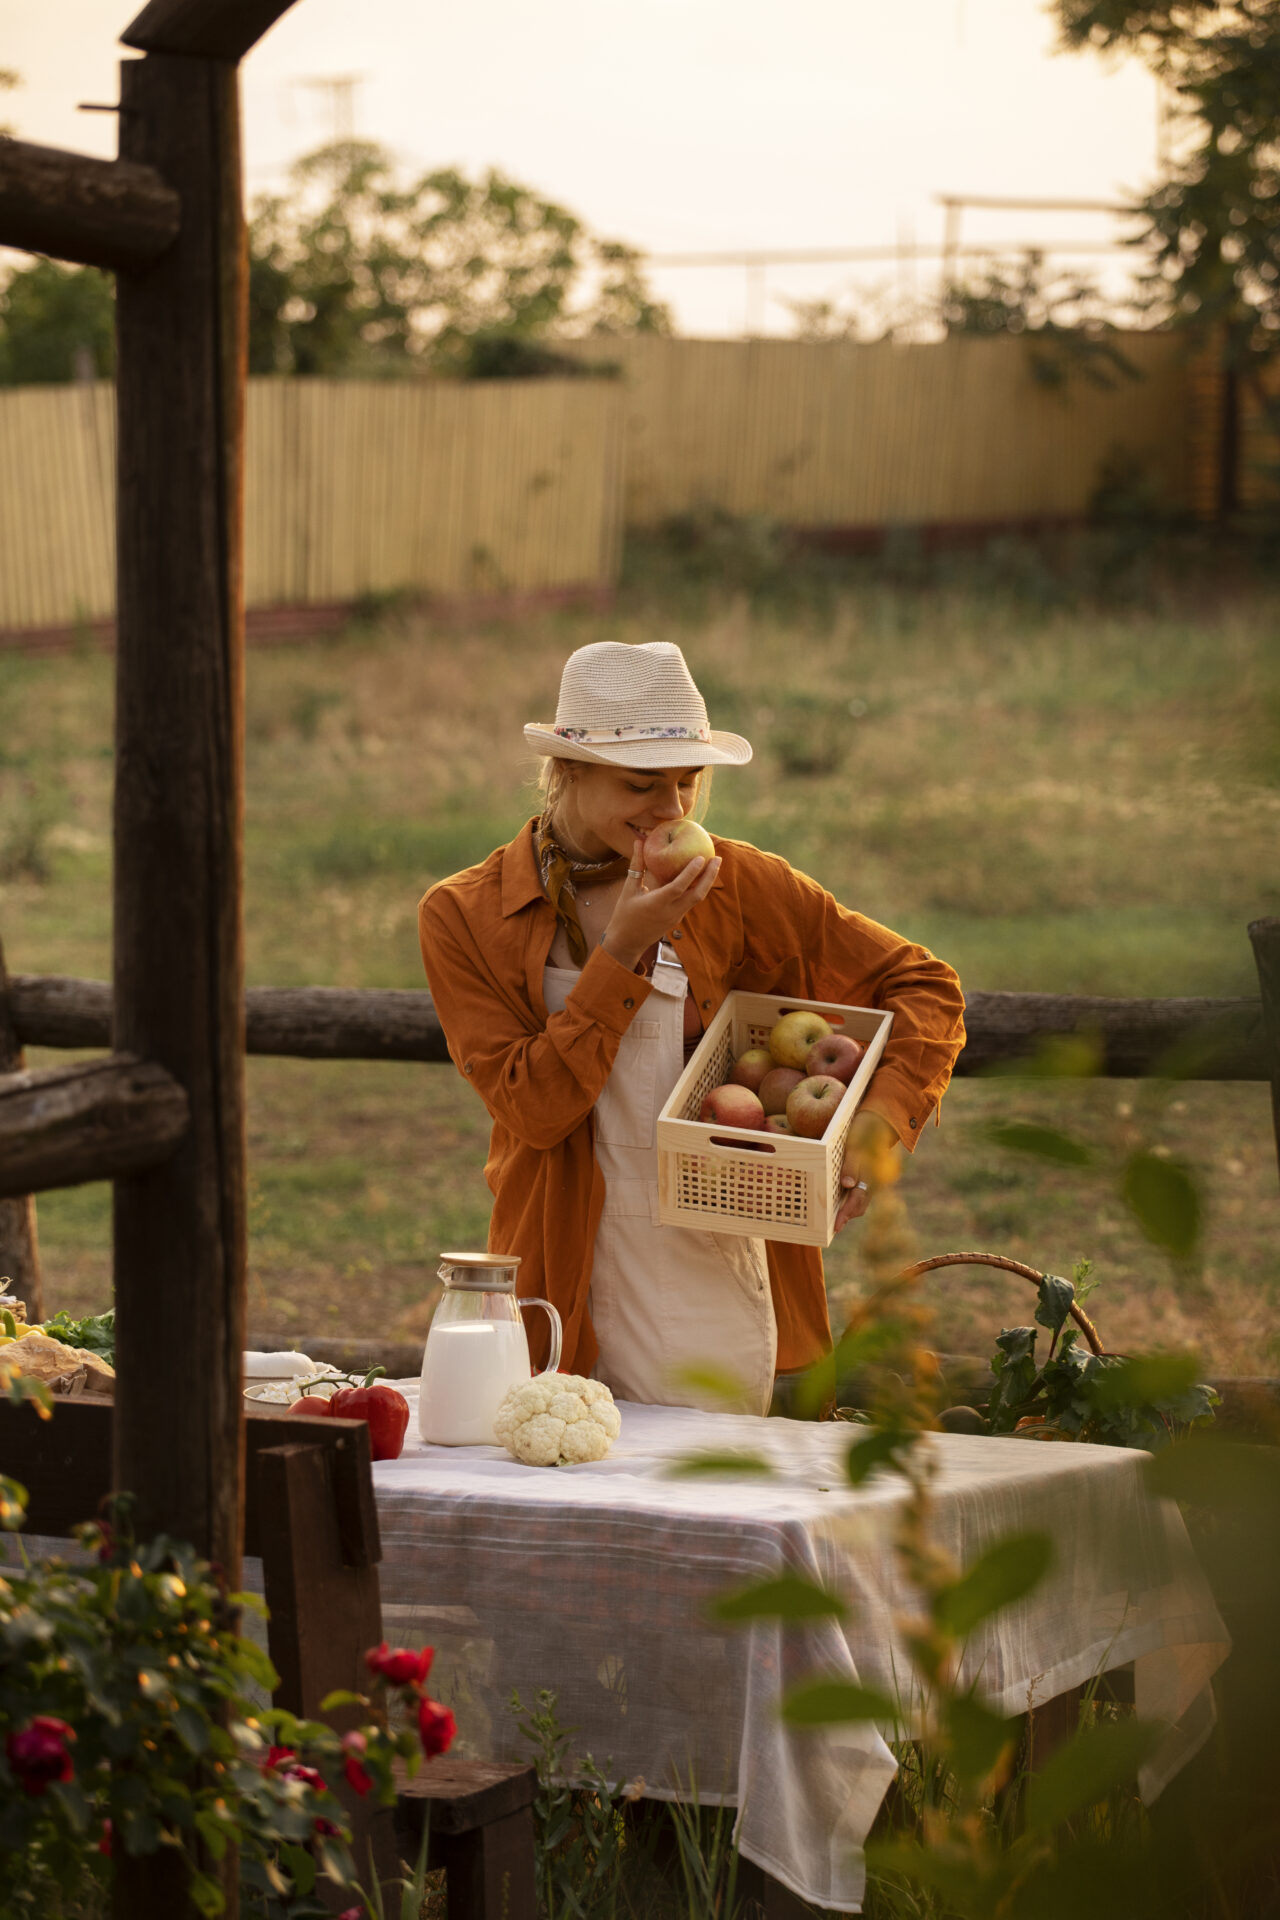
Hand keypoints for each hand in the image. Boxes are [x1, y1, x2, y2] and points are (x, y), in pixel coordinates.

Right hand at [599, 838, 720, 969]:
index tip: (702, 857)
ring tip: (714, 865)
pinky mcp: (677, 919)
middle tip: (718, 858)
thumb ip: (637, 866)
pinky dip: (698, 888)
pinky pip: (691, 902)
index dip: (691, 872)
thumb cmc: (624, 914)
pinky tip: (700, 877)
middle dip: (710, 876)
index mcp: (657, 903)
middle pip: (697, 894)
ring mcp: (676, 917)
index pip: (679, 887)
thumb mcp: (629, 889)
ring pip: (697, 899)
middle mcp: (670, 911)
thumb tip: (639, 842)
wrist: (627, 943)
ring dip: (707, 882)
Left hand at [834, 1110, 898, 1232]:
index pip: (857, 1202)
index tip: (836, 1227)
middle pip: (858, 1206)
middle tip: (831, 1227)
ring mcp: (870, 1178)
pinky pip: (858, 1192)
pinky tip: (839, 1200)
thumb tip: (847, 1184)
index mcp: (869, 1176)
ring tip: (833, 1218)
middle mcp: (871, 1181)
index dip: (845, 1215)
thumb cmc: (865, 1130)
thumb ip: (852, 1165)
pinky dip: (848, 1200)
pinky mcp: (866, 1174)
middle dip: (845, 1217)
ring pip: (859, 1200)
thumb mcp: (856, 1145)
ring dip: (847, 1210)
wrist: (880, 1119)